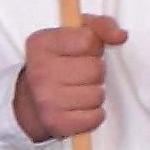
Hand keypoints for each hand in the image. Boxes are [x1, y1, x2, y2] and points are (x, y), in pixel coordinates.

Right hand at [16, 15, 125, 142]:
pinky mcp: (56, 122)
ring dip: (94, 94)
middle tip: (79, 75)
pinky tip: (78, 108)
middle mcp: (40, 70)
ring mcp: (46, 99)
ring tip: (78, 92)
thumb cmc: (58, 64)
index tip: (81, 53)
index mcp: (42, 43)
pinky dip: (93, 115)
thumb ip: (100, 26)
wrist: (29, 103)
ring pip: (98, 95)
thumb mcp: (73, 35)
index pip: (88, 40)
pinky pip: (95, 117)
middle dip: (94, 73)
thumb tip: (121, 36)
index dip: (92, 48)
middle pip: (96, 69)